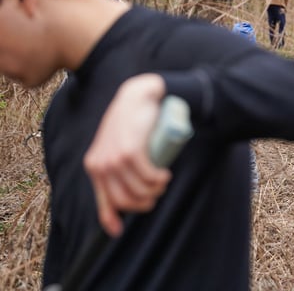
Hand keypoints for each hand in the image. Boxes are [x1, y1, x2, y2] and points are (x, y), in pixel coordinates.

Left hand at [83, 74, 171, 236]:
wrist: (137, 96)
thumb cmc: (131, 121)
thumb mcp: (117, 144)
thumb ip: (116, 163)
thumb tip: (128, 186)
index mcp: (95, 166)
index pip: (102, 201)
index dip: (110, 221)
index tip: (119, 232)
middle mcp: (101, 165)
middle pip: (125, 200)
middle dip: (145, 203)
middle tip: (157, 192)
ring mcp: (114, 158)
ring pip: (138, 190)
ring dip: (155, 191)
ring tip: (163, 180)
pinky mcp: (130, 151)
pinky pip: (147, 176)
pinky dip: (158, 180)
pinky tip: (164, 175)